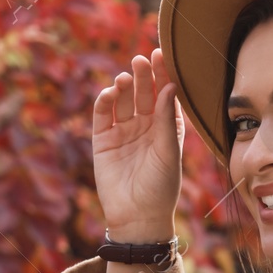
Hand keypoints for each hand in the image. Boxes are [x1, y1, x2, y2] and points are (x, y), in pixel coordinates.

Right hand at [93, 48, 184, 239]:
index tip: (162, 55)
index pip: (165, 95)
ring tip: (126, 77)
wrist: (137, 216)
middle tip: (140, 60)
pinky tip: (111, 93)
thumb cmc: (161, 187)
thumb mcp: (168, 152)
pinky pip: (103, 115)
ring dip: (124, 87)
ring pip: (123, 101)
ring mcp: (123, 132)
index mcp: (167, 128)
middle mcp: (145, 126)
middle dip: (143, 76)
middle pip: (143, 94)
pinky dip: (105, 102)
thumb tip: (170, 86)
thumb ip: (166, 120)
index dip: (163, 75)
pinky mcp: (103, 140)